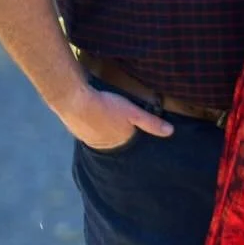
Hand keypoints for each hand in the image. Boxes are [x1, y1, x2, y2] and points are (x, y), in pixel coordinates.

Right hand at [58, 81, 173, 149]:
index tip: (133, 126)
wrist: (73, 99)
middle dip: (115, 132)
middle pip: (112, 139)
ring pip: (98, 133)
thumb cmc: (106, 106)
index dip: (131, 133)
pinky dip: (89, 120)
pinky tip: (91, 111)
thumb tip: (170, 132)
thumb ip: (150, 123)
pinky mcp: (74, 128)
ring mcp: (86, 137)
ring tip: (105, 116)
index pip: (128, 141)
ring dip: (101, 126)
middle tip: (117, 119)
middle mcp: (101, 145)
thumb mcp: (133, 113)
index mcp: (117, 143)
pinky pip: (85, 127)